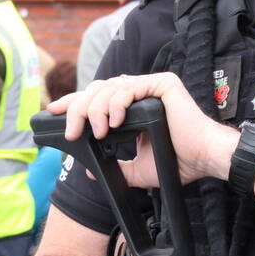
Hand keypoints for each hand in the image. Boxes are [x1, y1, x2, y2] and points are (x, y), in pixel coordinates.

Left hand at [47, 72, 238, 188]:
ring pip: (108, 87)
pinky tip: (114, 122)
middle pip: (96, 89)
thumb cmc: (176, 162)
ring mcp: (150, 86)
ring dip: (96, 110)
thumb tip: (90, 171)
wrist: (202, 160)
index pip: (96, 98)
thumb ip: (115, 168)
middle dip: (77, 108)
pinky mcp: (162, 84)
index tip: (52, 111)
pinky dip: (117, 103)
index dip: (72, 102)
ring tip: (98, 132)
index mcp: (132, 107)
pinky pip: (130, 86)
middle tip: (71, 131)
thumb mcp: (136, 169)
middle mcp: (139, 92)